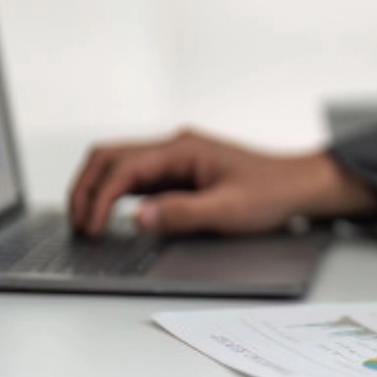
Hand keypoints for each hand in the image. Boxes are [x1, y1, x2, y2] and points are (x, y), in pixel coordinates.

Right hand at [69, 129, 376, 236]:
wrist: (299, 186)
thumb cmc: (272, 193)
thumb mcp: (229, 211)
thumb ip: (183, 214)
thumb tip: (138, 219)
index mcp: (182, 148)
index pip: (122, 168)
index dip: (99, 199)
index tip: (92, 229)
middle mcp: (173, 147)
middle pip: (108, 157)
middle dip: (85, 189)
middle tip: (77, 226)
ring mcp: (174, 158)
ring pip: (117, 165)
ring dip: (97, 190)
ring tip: (87, 224)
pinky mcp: (179, 172)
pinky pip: (136, 178)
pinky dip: (115, 195)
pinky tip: (111, 217)